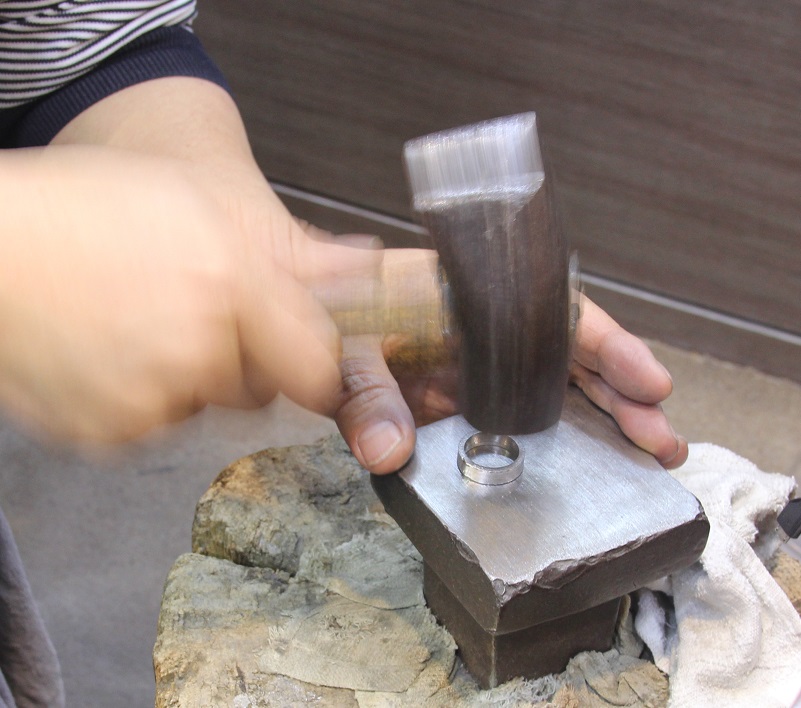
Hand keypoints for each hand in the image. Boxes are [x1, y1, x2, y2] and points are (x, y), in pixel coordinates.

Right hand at [0, 145, 376, 441]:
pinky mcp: (107, 435)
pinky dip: (140, 397)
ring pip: (203, 407)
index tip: (306, 358)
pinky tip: (108, 349)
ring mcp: (149, 400)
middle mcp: (196, 351)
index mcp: (230, 286)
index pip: (318, 368)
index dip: (315, 364)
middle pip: (259, 390)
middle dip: (242, 358)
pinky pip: (153, 425)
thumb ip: (295, 254)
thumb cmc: (89, 207)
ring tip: (139, 320)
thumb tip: (370, 267)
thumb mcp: (201, 206)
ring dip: (188, 377)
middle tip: (196, 311)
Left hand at [333, 252, 686, 473]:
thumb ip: (362, 396)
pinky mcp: (464, 395)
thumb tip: (388, 450)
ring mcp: (478, 363)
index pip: (553, 313)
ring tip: (651, 449)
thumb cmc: (323, 314)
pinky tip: (591, 457)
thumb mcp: (342, 348)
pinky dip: (561, 431)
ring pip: (556, 383)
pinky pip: (522, 409)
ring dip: (606, 415)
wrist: (295, 309)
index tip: (650, 381)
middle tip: (664, 439)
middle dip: (623, 394)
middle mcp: (484, 328)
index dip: (607, 347)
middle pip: (570, 353)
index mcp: (466, 300)